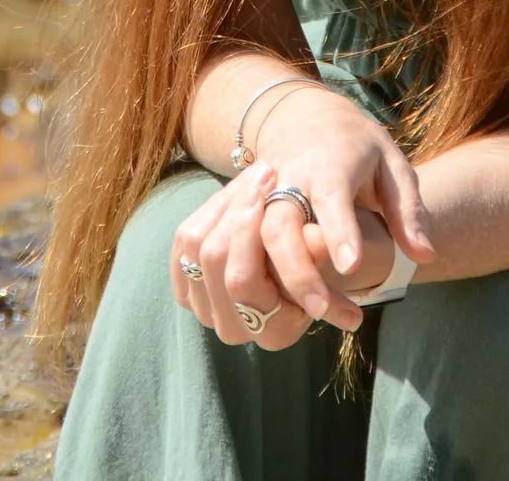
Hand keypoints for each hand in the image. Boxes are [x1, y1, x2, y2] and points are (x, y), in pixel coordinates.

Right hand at [170, 88, 434, 347]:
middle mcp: (279, 177)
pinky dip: (200, 283)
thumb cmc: (357, 150)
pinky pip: (190, 246)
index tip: (353, 270)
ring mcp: (239, 192)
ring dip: (254, 292)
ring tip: (292, 319)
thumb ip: (409, 211)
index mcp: (329, 164)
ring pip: (226, 243)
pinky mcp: (214, 206)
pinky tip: (233, 311)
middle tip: (332, 315)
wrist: (305, 118)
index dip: (338, 234)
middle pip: (275, 230)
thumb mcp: (394, 169)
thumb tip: (426, 254)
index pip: (331, 198)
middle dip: (300, 279)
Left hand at [170, 162, 314, 347]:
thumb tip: (319, 241)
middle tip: (262, 177)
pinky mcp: (188, 291)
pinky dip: (208, 215)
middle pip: (214, 260)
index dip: (250, 232)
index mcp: (275, 332)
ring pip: (196, 247)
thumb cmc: (317, 257)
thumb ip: (316, 250)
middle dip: (237, 211)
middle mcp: (235, 331)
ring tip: (253, 181)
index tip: (270, 188)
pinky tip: (233, 198)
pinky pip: (184, 245)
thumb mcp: (324, 251)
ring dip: (224, 206)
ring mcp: (205, 313)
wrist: (299, 265)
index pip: (243, 281)